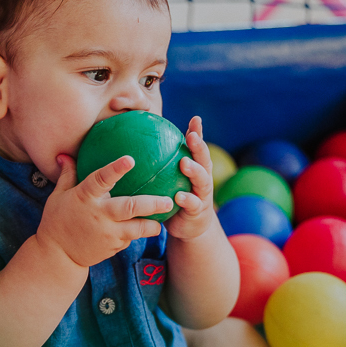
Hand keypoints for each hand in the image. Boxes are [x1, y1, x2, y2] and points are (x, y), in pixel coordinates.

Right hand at [37, 155, 173, 267]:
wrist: (58, 255)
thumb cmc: (57, 220)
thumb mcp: (59, 196)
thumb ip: (68, 175)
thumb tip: (64, 154)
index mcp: (85, 197)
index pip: (101, 180)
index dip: (115, 170)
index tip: (130, 159)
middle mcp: (99, 215)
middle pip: (130, 208)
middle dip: (152, 204)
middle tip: (168, 200)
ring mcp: (107, 234)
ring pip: (137, 229)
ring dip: (152, 226)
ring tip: (163, 221)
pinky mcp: (112, 247)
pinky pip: (129, 238)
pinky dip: (136, 233)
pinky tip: (146, 229)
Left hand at [165, 116, 215, 241]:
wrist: (189, 227)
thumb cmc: (177, 198)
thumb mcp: (172, 179)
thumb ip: (163, 164)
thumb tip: (141, 142)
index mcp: (197, 168)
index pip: (198, 147)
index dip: (198, 133)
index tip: (195, 119)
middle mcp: (203, 179)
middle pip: (204, 160)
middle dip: (199, 147)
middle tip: (191, 136)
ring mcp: (203, 195)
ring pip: (202, 180)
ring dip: (194, 171)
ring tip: (184, 163)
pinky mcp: (198, 211)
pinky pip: (193, 204)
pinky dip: (187, 199)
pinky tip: (178, 196)